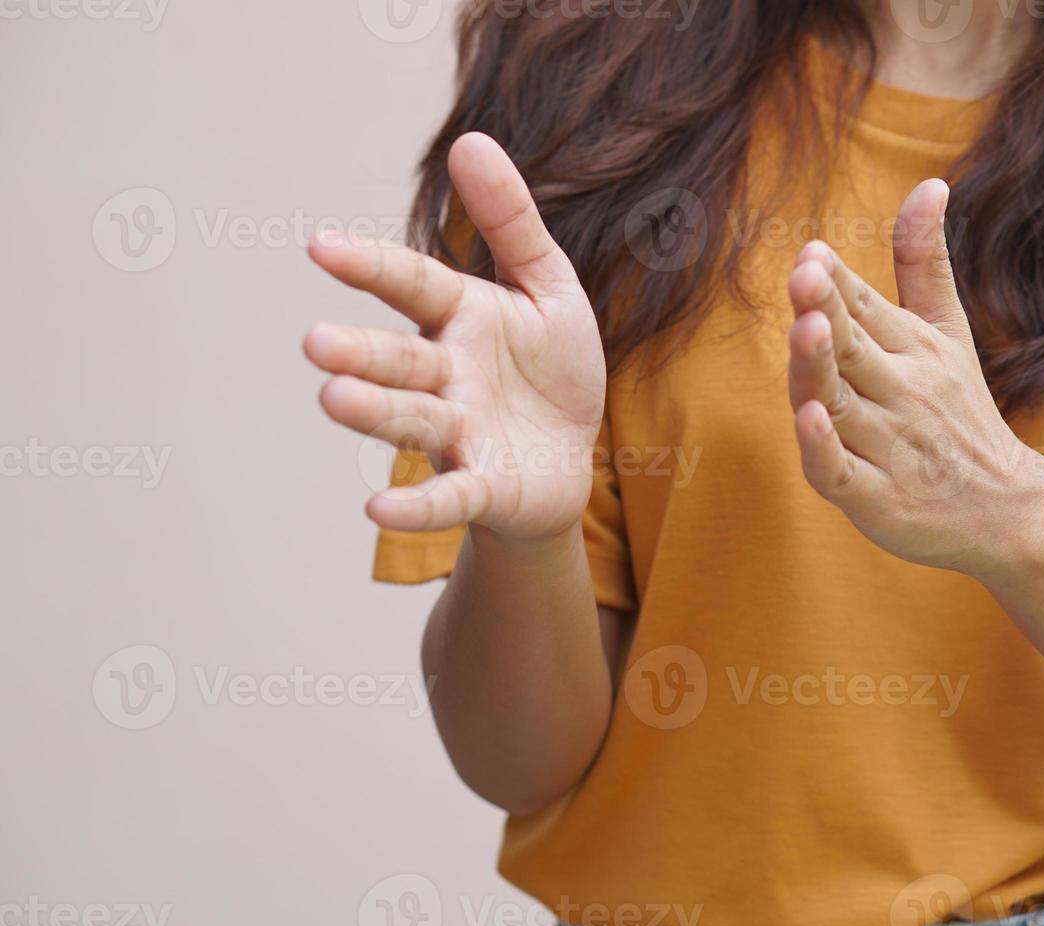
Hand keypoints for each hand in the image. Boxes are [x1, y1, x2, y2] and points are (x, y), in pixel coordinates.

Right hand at [305, 133, 604, 539]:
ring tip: (333, 398)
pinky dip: (417, 506)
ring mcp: (461, 434)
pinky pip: (449, 495)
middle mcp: (447, 376)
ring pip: (412, 421)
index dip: (372, 266)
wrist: (572, 456)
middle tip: (317, 342)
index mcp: (460, 319)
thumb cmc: (551, 369)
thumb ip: (511, 222)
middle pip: (399, 361)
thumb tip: (469, 140)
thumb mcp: (547, 288)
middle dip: (361, 353)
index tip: (321, 246)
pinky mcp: (483, 486)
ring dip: (375, 413)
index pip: (413, 286)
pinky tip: (377, 512)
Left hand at [786, 179, 1043, 578]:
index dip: (837, 283)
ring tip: (807, 328)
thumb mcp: (949, 331)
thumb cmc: (961, 413)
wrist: (1006, 509)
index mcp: (915, 349)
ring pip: (842, 403)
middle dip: (828, 312)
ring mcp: (888, 447)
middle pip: (853, 348)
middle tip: (806, 275)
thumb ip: (925, 261)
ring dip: (822, 367)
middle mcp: (902, 393)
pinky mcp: (876, 498)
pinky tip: (809, 419)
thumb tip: (929, 182)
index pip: (866, 308)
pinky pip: (841, 471)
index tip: (813, 253)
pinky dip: (825, 448)